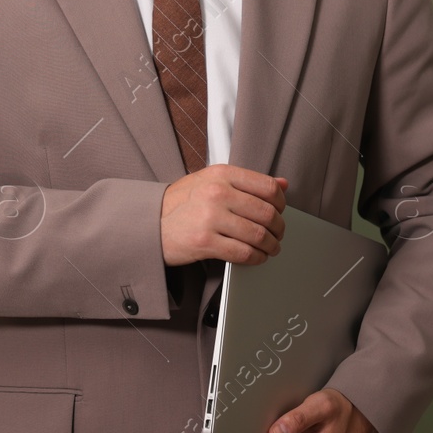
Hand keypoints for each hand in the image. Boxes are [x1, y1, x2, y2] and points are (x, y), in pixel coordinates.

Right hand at [160, 164, 286, 266]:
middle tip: (278, 234)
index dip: (281, 203)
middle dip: (278, 228)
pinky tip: (256, 257)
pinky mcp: (205, 241)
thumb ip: (247, 182)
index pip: (267, 187)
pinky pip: (243, 253)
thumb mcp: (211, 181)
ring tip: (270, 248)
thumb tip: (282, 184)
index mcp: (222, 174)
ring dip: (270, 246)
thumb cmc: (181, 203)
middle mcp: (217, 192)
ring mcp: (211, 217)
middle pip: (266, 213)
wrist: (150, 223)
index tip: (280, 212)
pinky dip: (256, 258)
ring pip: (258, 235)